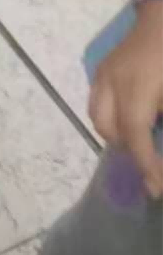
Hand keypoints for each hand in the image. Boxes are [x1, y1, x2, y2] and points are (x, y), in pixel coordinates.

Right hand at [89, 1, 162, 197]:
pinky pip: (98, 100)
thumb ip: (161, 120)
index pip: (135, 136)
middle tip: (152, 162)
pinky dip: (111, 116)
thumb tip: (156, 141)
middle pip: (110, 129)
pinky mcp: (103, 66)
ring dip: (117, 134)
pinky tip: (132, 115)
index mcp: (136, 89)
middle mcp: (112, 82)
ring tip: (141, 140)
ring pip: (98, 116)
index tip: (156, 189)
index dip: (146, 165)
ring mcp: (104, 72)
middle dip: (130, 151)